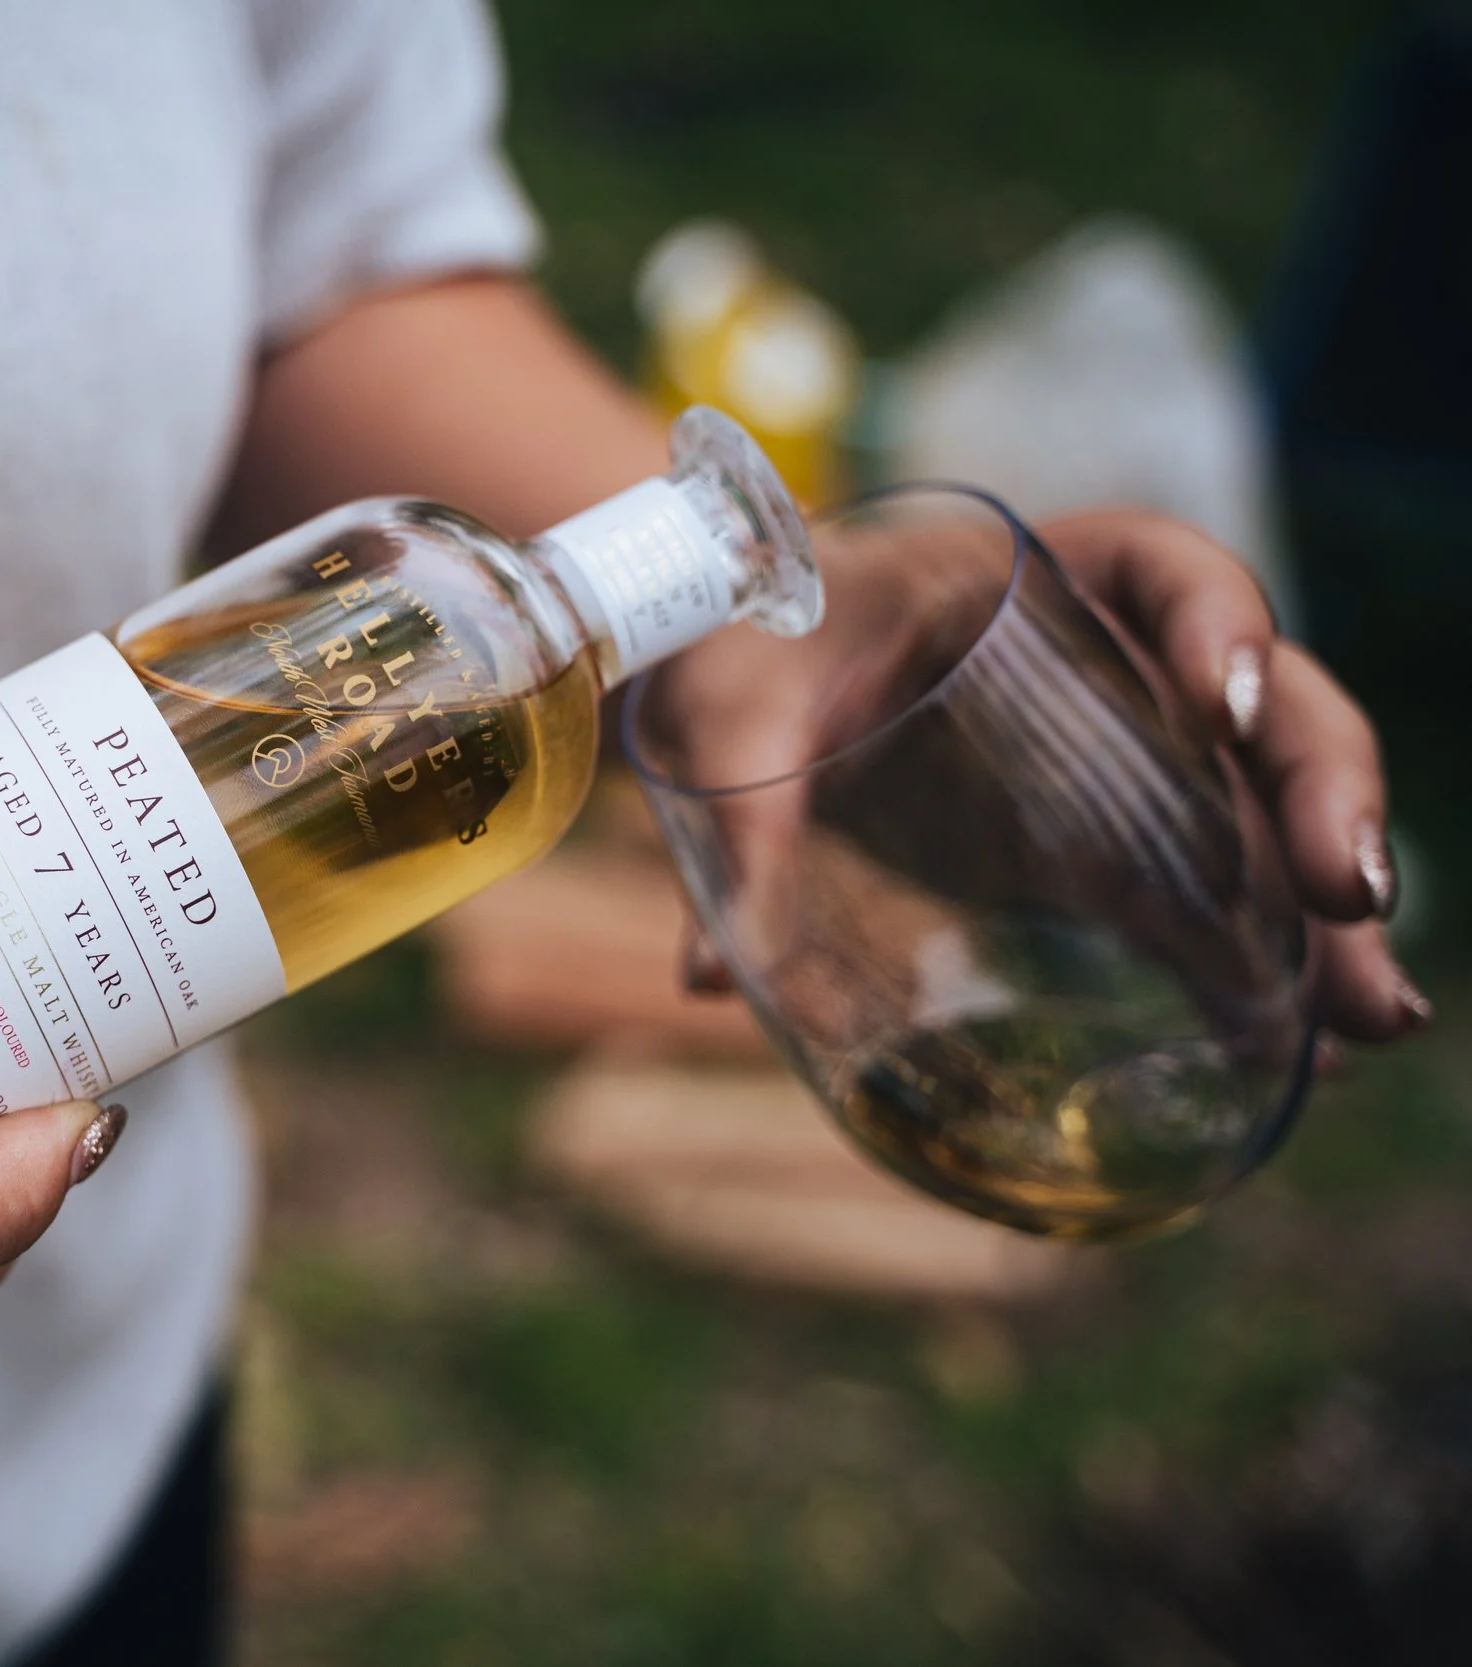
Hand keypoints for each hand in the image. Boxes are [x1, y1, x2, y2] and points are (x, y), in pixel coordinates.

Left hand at [668, 505, 1425, 1044]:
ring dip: (1327, 913)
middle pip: (1264, 702)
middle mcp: (1113, 653)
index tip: (1221, 705)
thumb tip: (707, 975)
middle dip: (1326, 791)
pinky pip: (1215, 891)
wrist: (738, 669)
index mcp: (1031, 574)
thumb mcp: (727, 709)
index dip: (1217, 626)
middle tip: (1352, 894)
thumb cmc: (741, 651)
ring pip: (1265, 811)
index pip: (1163, 570)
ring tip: (1374, 1020)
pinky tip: (1305, 1054)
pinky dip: (1260, 965)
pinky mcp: (1114, 839)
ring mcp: (1130, 749)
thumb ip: (734, 816)